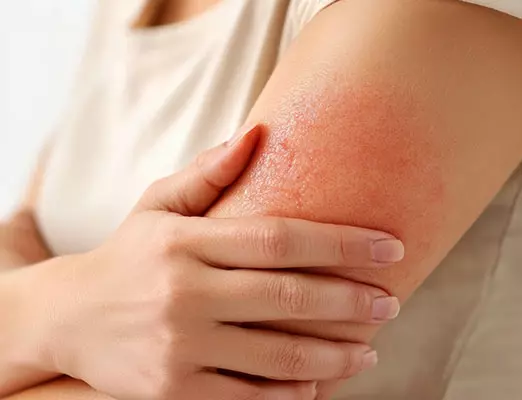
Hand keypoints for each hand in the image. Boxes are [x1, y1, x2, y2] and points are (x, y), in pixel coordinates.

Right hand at [43, 125, 403, 399]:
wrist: (68, 318)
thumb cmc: (127, 255)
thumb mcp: (157, 206)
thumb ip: (207, 173)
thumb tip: (258, 134)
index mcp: (185, 242)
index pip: (280, 239)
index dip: (341, 243)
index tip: (388, 247)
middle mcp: (184, 294)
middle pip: (289, 297)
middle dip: (352, 301)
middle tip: (391, 301)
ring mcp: (180, 347)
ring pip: (278, 356)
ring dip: (336, 354)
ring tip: (371, 348)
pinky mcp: (174, 392)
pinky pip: (250, 396)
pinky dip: (293, 392)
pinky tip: (322, 382)